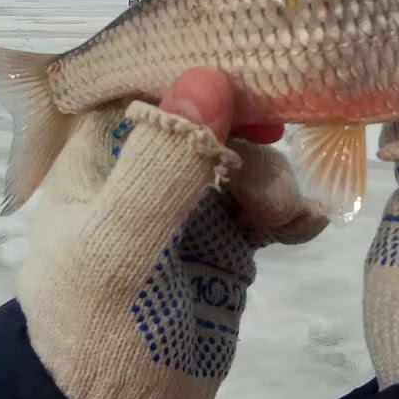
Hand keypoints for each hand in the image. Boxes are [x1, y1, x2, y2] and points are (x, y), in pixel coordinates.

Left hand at [18, 68, 326, 398]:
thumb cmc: (97, 328)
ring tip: (281, 221)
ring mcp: (189, 203)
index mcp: (97, 153)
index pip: (146, 79)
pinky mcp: (228, 240)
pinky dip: (291, 212)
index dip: (197, 70)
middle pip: (210, 114)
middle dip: (249, 135)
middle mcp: (144, 167)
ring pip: (248, 158)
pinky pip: (269, 204)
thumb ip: (160, 166)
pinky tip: (301, 231)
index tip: (245, 79)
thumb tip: (209, 76)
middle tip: (271, 159)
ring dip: (273, 181)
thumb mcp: (117, 248)